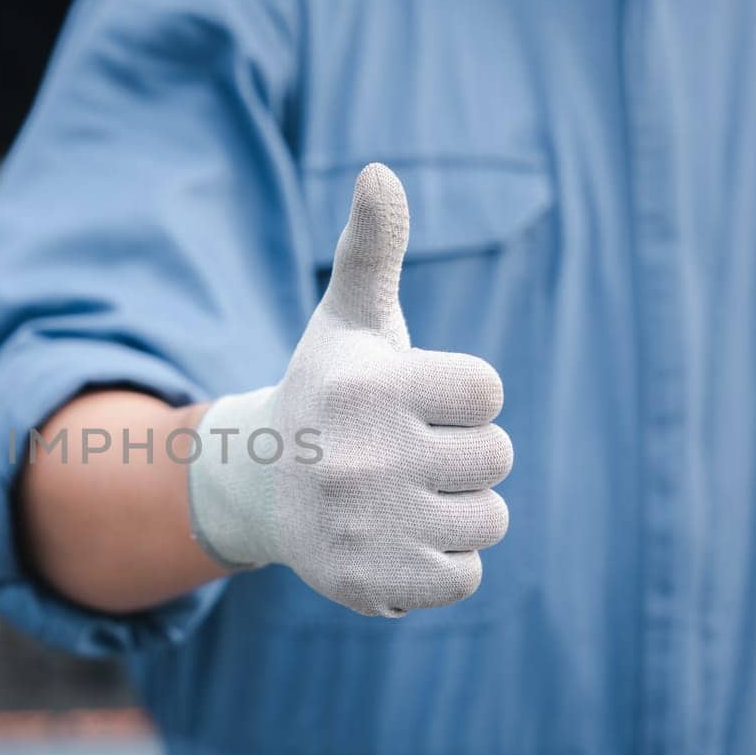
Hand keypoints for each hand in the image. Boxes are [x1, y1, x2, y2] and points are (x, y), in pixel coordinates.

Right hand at [188, 163, 511, 616]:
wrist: (260, 486)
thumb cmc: (328, 393)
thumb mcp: (349, 320)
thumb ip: (374, 247)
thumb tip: (380, 171)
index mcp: (369, 386)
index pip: (489, 394)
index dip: (459, 398)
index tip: (409, 401)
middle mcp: (364, 457)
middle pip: (495, 458)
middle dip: (459, 454)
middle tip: (399, 453)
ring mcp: (367, 526)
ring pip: (489, 519)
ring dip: (455, 509)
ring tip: (399, 496)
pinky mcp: (373, 583)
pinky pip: (466, 575)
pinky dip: (440, 563)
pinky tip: (393, 539)